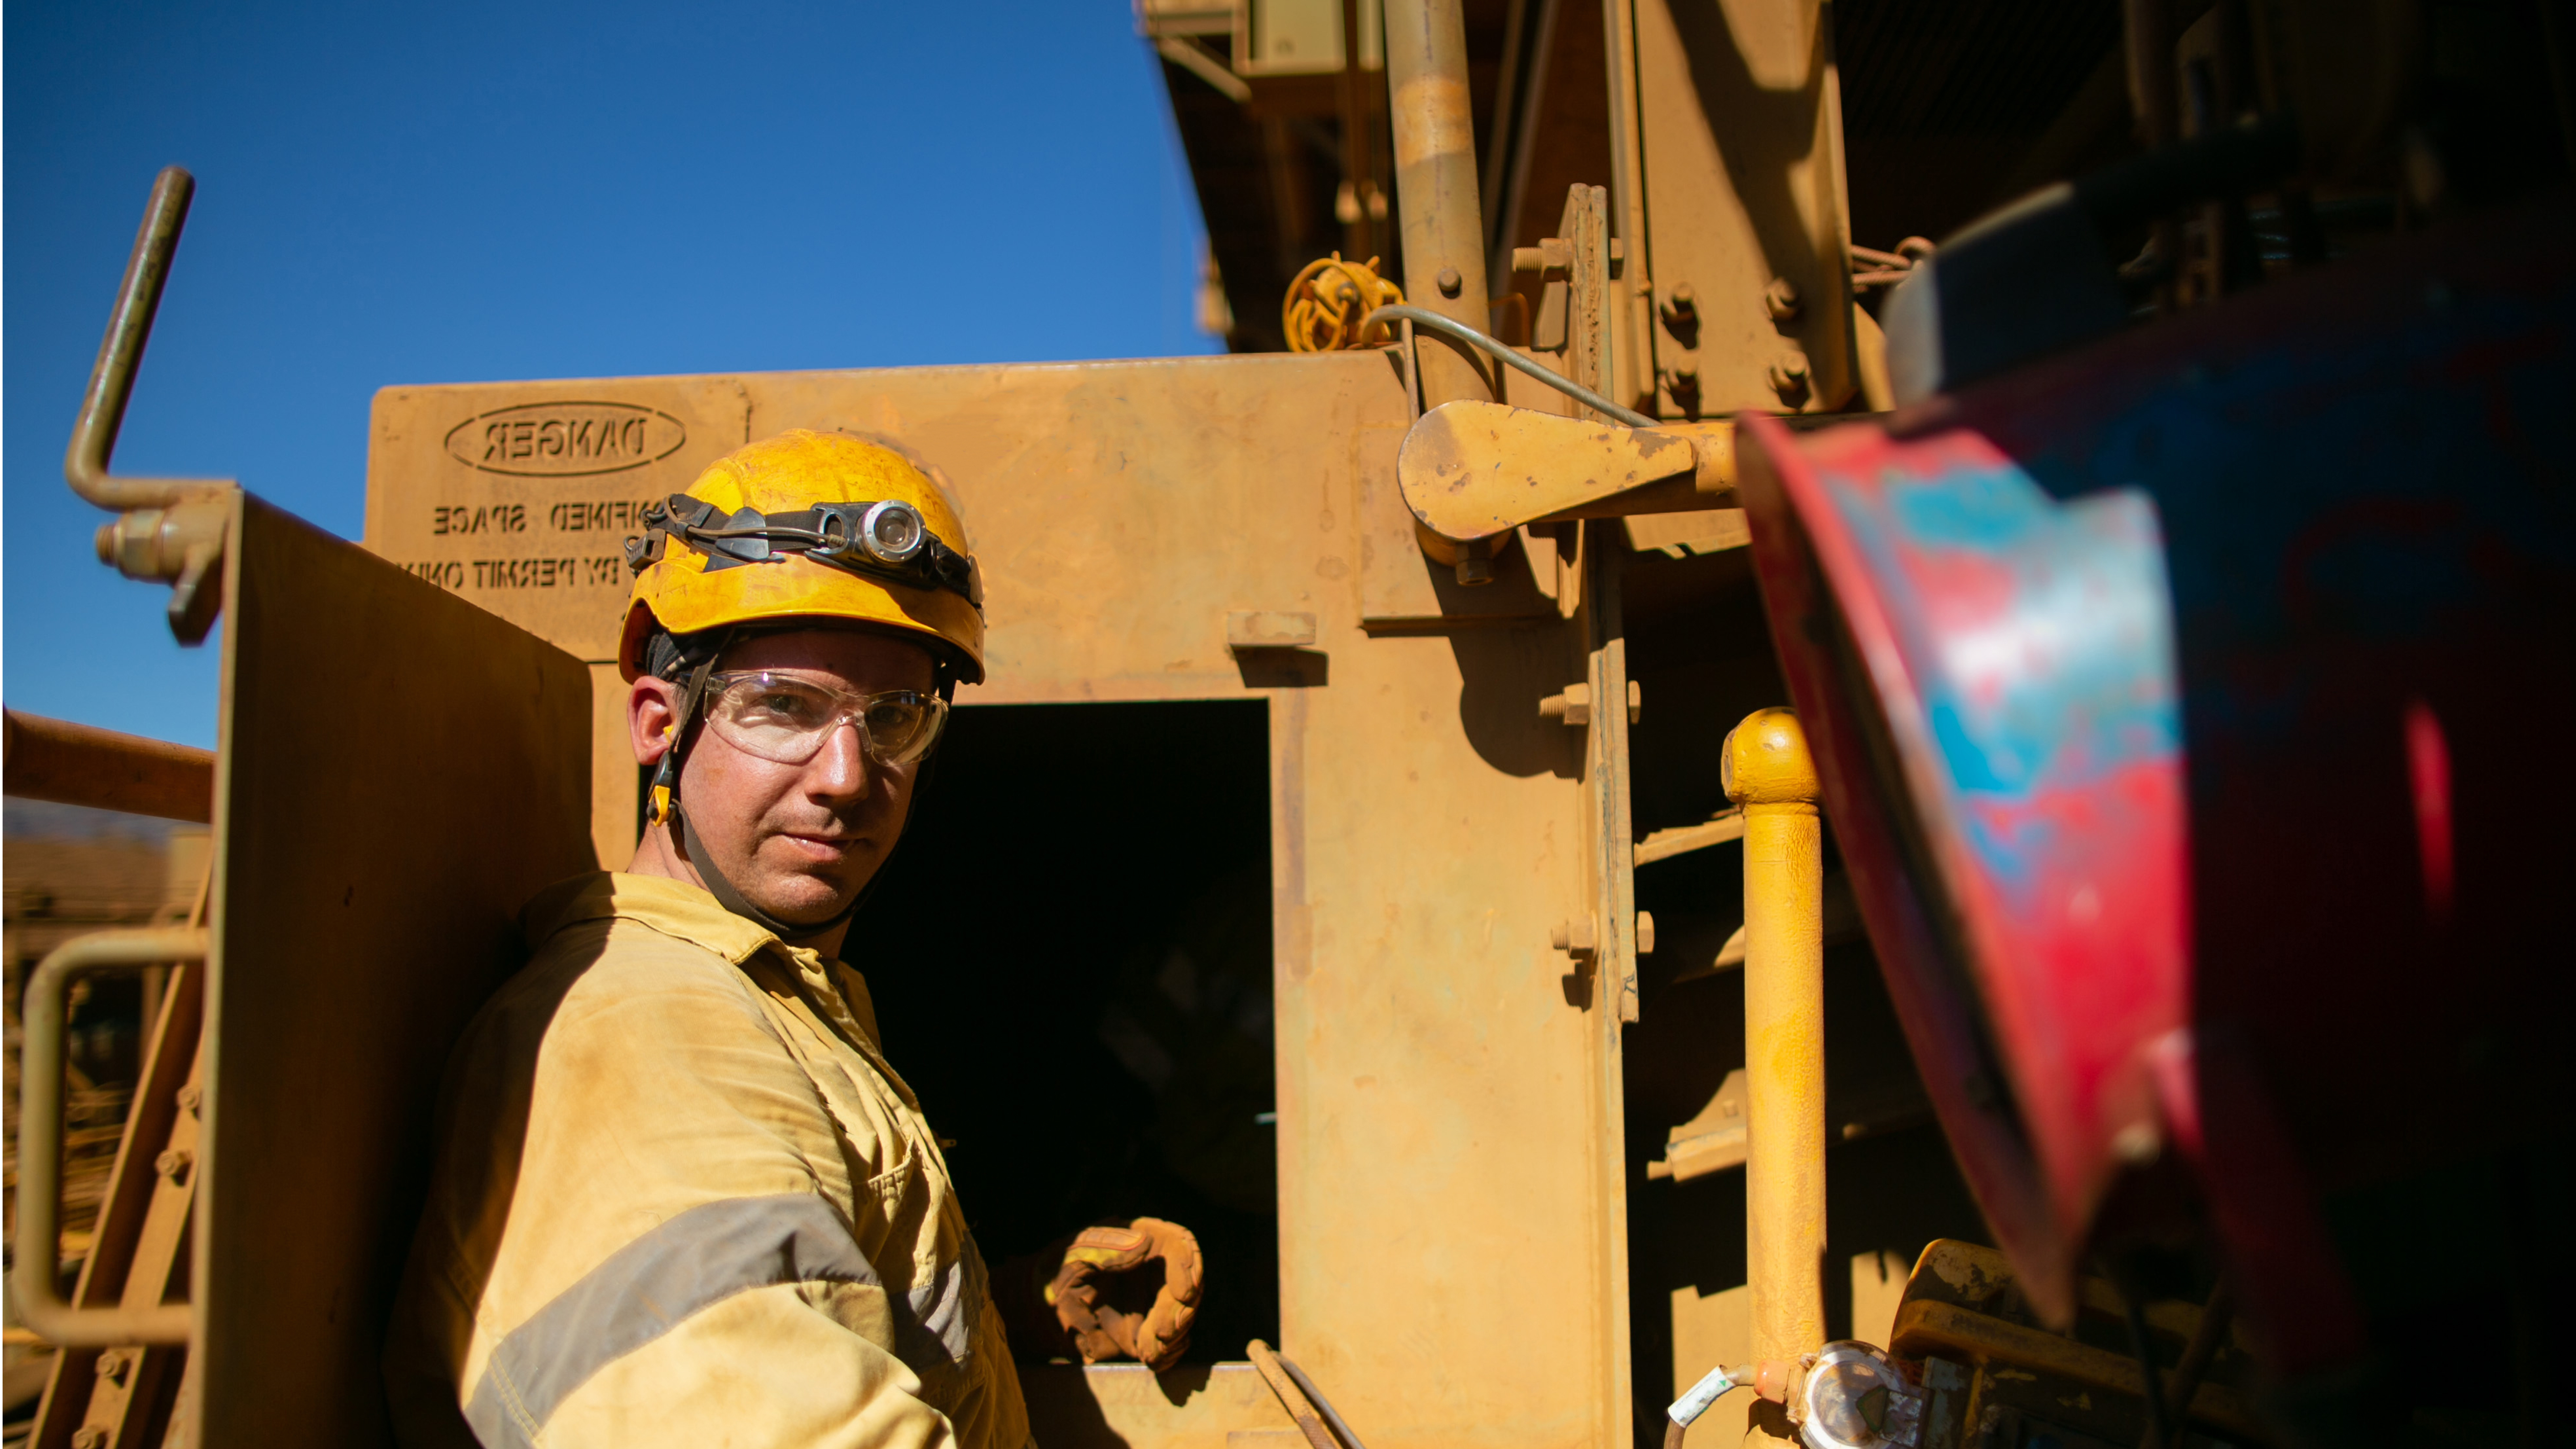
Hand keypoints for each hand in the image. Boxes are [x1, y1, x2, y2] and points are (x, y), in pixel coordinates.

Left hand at [1039, 1218, 1202, 1370]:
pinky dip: (1167, 1354)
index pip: (1178, 1246)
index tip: (1184, 1293)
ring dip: (1173, 1338)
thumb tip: (1144, 1245)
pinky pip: (1169, 1344)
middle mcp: (1158, 1270)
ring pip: (1181, 1319)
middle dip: (1180, 1313)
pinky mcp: (1149, 1331)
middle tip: (1164, 1333)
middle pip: (1187, 1288)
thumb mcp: (1076, 1253)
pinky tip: (1154, 1359)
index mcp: (1145, 1239)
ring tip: (1150, 1352)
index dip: (1187, 1268)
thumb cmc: (1059, 1268)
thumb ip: (1106, 1247)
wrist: (1044, 1304)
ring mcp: (1156, 1302)